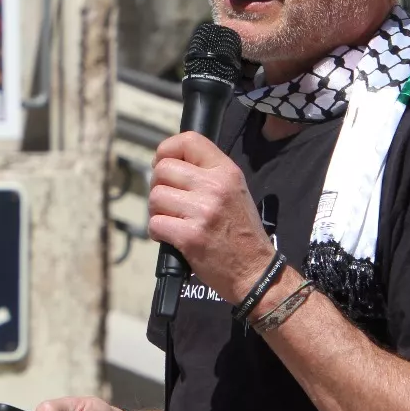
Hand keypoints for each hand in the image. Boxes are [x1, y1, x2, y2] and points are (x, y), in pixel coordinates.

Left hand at [147, 131, 274, 302]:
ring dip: (157, 211)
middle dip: (158, 186)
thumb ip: (206, 173)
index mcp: (226, 171)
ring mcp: (202, 211)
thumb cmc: (241, 231)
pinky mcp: (189, 236)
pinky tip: (172, 237)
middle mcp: (215, 186)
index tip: (162, 165)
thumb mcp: (234, 190)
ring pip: (155, 197)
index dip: (166, 149)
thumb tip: (167, 163)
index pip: (189, 140)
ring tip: (173, 220)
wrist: (254, 269)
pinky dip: (157, 232)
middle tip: (169, 201)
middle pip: (163, 170)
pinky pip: (155, 223)